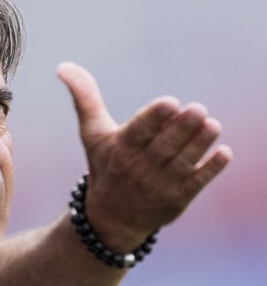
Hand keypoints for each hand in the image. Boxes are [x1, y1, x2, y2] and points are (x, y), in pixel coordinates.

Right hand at [57, 62, 232, 249]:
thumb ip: (84, 99)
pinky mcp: (177, 199)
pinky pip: (196, 183)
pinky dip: (210, 169)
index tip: (170, 102)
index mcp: (120, 150)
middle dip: (181, 127)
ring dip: (198, 144)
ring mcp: (160, 185)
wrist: (111, 218)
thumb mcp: (92, 134)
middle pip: (163, 146)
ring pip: (182, 162)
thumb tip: (62, 66)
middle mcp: (139, 168)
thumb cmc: (105, 167)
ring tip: (212, 125)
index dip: (154, 117)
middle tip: (199, 109)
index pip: (139, 131)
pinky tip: (223, 153)